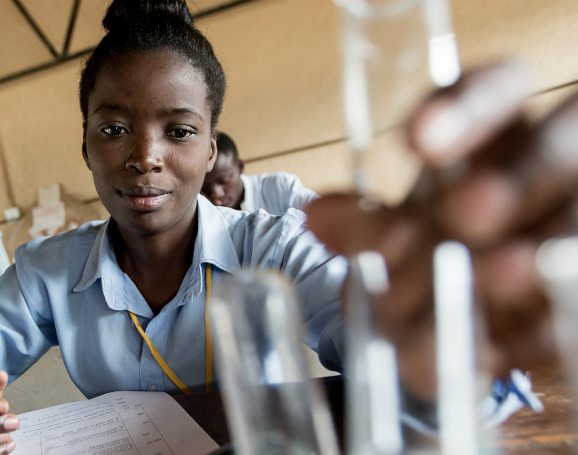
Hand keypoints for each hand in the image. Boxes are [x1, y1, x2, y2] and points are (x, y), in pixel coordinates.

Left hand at [306, 61, 574, 396]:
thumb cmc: (439, 245)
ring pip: (569, 227)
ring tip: (490, 278)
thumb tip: (319, 218)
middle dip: (511, 181)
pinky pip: (565, 312)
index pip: (499, 87)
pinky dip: (533, 328)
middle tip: (461, 212)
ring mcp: (573, 221)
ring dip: (528, 256)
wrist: (484, 300)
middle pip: (556, 150)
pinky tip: (495, 344)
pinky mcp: (576, 293)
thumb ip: (369, 220)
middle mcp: (553, 166)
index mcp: (502, 133)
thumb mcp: (407, 225)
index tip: (416, 140)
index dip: (466, 110)